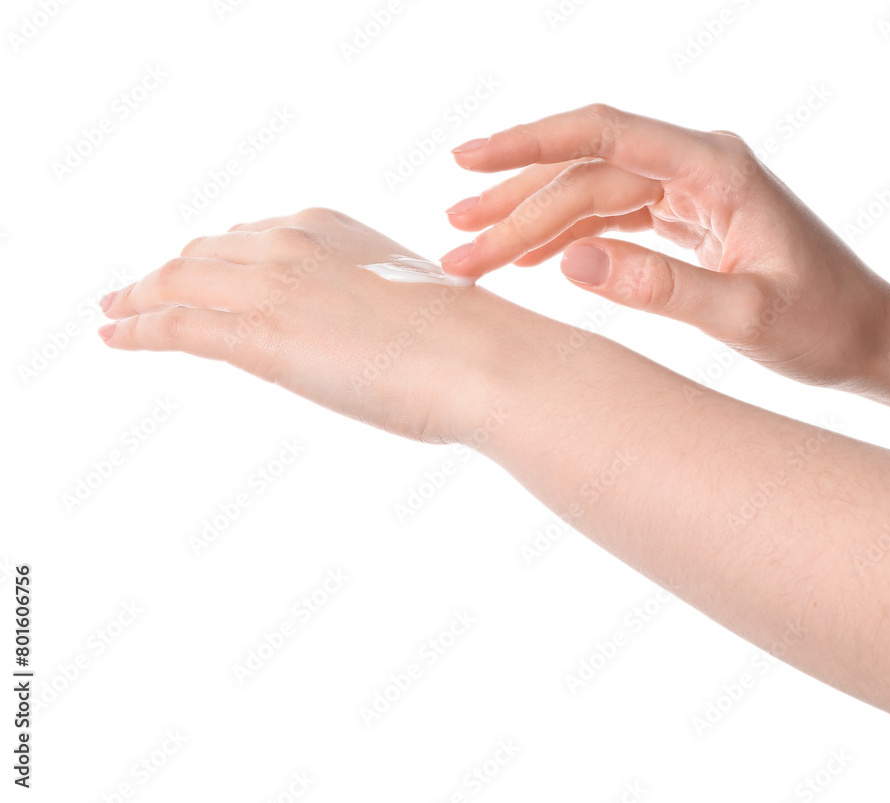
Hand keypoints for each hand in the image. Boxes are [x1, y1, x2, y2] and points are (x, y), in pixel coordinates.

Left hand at [98, 208, 517, 443]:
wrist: (481, 357)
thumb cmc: (462, 339)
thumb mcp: (404, 298)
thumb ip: (364, 299)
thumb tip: (353, 326)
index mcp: (328, 226)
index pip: (249, 236)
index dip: (213, 256)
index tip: (197, 272)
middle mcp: (290, 241)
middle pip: (204, 253)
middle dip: (167, 272)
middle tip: (140, 292)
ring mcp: (271, 285)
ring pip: (178, 281)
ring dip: (140, 297)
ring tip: (117, 313)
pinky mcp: (259, 335)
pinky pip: (177, 325)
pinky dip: (138, 328)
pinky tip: (116, 337)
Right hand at [441, 103, 889, 389]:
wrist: (865, 335)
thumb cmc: (823, 322)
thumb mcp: (746, 314)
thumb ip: (662, 287)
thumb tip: (570, 260)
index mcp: (715, 168)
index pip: (604, 134)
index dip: (529, 143)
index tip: (467, 162)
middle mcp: (696, 166)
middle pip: (583, 170)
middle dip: (513, 204)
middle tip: (453, 240)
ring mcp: (688, 191)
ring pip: (588, 193)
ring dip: (529, 222)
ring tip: (472, 250)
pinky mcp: (683, 218)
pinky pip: (609, 216)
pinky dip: (564, 236)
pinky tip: (527, 258)